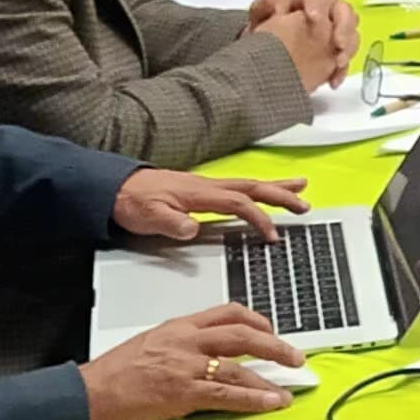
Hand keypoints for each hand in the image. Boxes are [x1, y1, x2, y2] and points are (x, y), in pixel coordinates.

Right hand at [83, 309, 304, 419]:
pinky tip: (269, 403)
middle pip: (243, 334)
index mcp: (181, 326)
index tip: (272, 331)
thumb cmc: (117, 371)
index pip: (229, 313)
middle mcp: (188, 341)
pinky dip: (253, 399)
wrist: (92, 392)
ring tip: (288, 389)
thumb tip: (209, 350)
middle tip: (295, 357)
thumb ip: (183, 341)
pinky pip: (227, 394)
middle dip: (275, 346)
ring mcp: (187, 366)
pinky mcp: (184, 393)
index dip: (258, 321)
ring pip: (240, 366)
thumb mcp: (153, 341)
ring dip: (269, 378)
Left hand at [112, 167, 309, 239]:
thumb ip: (171, 222)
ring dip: (276, 187)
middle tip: (305, 204)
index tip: (273, 236)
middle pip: (253, 187)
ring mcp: (207, 186)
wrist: (114, 189)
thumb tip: (191, 228)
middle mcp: (208, 186)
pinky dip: (258, 189)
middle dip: (282, 195)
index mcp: (200, 193)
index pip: (239, 202)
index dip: (259, 218)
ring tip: (301, 186)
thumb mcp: (148, 216)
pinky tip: (264, 192)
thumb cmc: (131, 202)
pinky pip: (238, 188)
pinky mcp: (202, 190)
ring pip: (249, 184)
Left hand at [249, 0, 357, 85]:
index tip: (313, 17)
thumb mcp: (260, 17)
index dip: (320, 3)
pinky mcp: (332, 56)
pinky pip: (346, 59)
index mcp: (306, 0)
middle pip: (345, 11)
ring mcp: (330, 35)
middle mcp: (323, 14)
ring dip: (348, 47)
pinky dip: (341, 70)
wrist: (256, 63)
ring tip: (338, 62)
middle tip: (336, 43)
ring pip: (351, 34)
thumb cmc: (258, 36)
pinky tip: (332, 80)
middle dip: (344, 26)